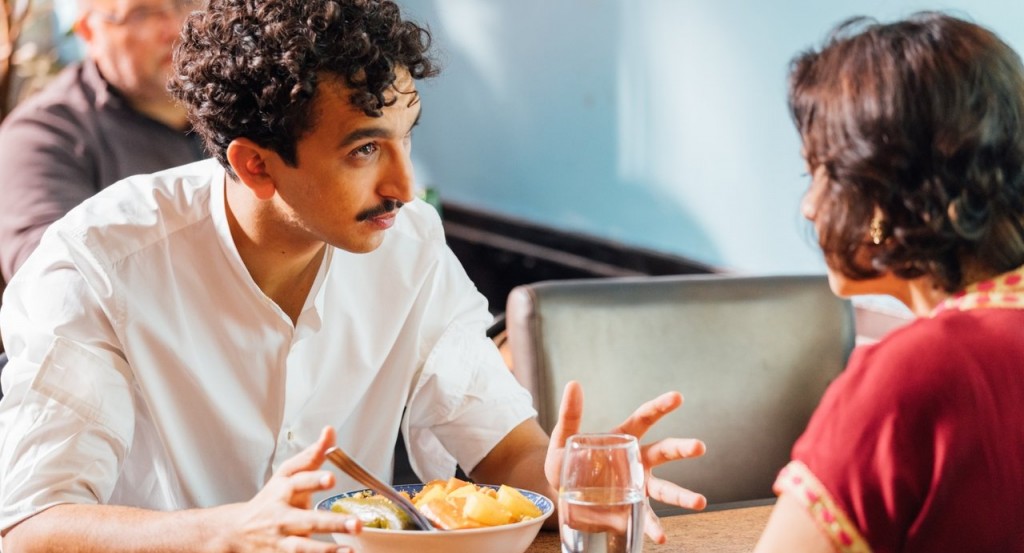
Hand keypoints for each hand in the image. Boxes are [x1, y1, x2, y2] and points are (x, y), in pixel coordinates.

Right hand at [217, 426, 360, 551]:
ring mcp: (281, 540)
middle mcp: (282, 516)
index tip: (331, 478)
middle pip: (307, 520)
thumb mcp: (287, 475)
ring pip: (303, 547)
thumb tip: (329, 431)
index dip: (314, 480)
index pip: (298, 482)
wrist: (237, 531)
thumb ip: (311, 455)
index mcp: (284, 490)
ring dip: (326, 550)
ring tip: (350, 551)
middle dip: (332, 522)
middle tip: (356, 524)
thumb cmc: (270, 500)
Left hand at [544, 381, 706, 543]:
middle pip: (664, 451)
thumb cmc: (565, 460)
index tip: (677, 397)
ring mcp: (638, 485)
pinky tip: (661, 536)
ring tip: (700, 501)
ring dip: (682, 495)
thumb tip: (574, 384)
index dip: (661, 407)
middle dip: (682, 449)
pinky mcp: (631, 507)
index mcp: (623, 438)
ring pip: (665, 488)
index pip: (645, 418)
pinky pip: (646, 517)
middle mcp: (637, 460)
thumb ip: (571, 414)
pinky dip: (653, 526)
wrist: (559, 492)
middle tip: (699, 446)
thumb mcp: (564, 437)